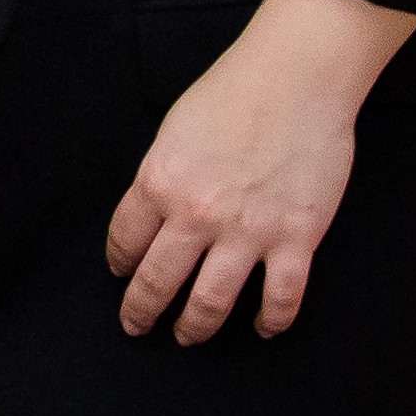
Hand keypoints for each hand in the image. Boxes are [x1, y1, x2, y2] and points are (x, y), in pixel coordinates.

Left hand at [103, 0, 415, 342]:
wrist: (295, 79)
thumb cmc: (233, 92)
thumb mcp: (173, 131)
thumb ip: (162, 176)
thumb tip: (156, 212)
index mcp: (159, 182)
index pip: (125, 240)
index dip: (119, 264)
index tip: (120, 274)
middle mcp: (197, 215)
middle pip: (158, 281)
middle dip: (142, 310)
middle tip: (137, 326)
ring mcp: (248, 232)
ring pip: (212, 303)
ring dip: (196, 327)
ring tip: (188, 336)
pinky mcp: (296, 239)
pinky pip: (280, 298)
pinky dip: (270, 321)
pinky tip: (262, 328)